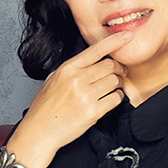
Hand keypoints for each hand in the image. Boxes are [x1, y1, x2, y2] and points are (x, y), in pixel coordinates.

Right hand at [8, 31, 132, 167]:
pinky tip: (111, 99)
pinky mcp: (93, 112)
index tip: (127, 35)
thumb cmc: (44, 107)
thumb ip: (72, 68)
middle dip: (118, 68)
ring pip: (115, 81)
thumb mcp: (53, 80)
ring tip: (112, 88)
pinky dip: (118, 97)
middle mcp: (76, 80)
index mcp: (67, 69)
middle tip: (119, 72)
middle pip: (110, 65)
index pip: (96, 50)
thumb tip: (93, 59)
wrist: (39, 132)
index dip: (115, 41)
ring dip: (118, 83)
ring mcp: (85, 96)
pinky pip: (116, 99)